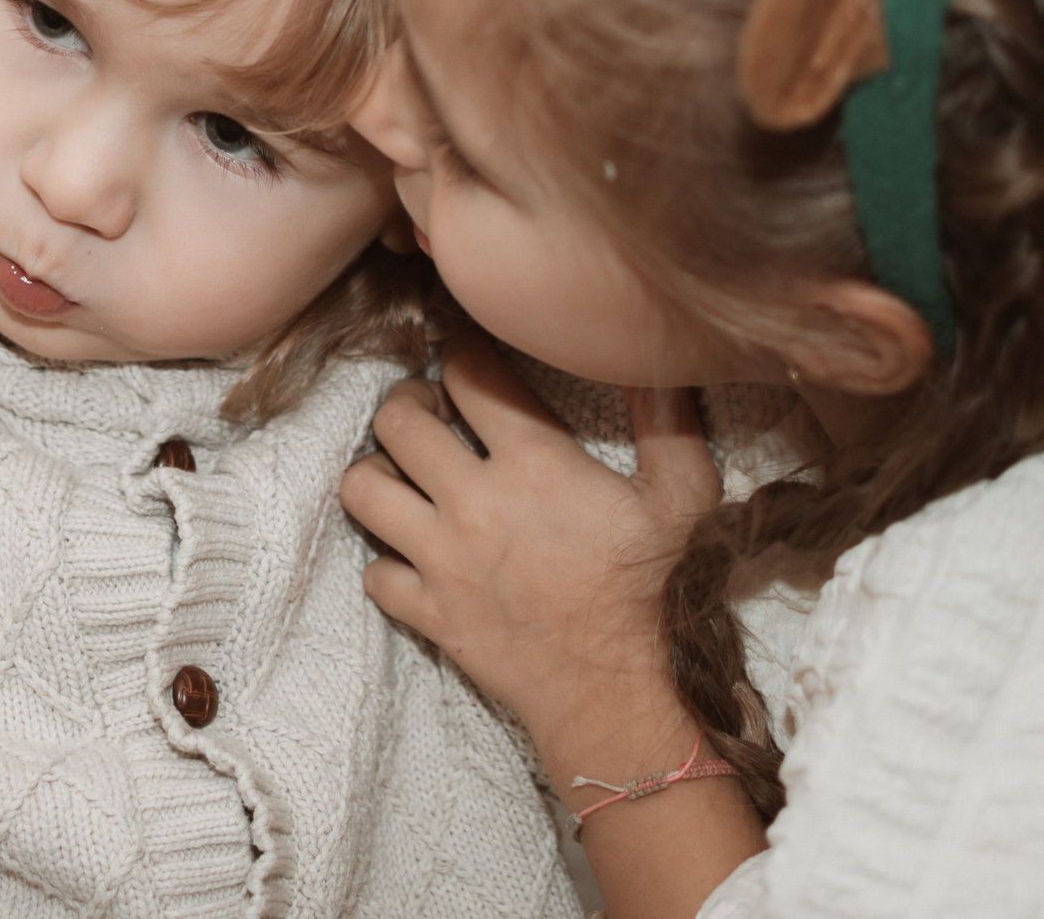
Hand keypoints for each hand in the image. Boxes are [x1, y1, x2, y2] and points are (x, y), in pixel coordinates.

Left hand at [339, 345, 718, 782]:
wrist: (613, 690)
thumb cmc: (649, 588)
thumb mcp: (681, 495)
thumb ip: (667, 420)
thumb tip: (652, 362)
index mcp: (532, 462)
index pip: (465, 374)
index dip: (461, 354)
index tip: (468, 359)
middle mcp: (473, 501)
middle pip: (395, 420)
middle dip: (405, 402)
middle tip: (428, 411)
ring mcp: (441, 559)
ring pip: (362, 489)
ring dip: (376, 473)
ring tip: (405, 474)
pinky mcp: (427, 610)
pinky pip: (373, 572)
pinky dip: (387, 561)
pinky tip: (415, 555)